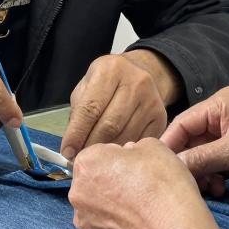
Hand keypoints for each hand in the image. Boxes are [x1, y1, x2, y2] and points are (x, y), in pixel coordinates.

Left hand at [60, 51, 174, 159]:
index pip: (90, 108)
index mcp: (110, 70)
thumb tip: (72, 146)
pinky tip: (115, 153)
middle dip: (91, 145)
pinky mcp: (160, 117)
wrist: (141, 72)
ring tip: (95, 158)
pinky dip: (124, 151)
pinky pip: (139, 141)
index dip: (77, 133)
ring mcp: (151, 100)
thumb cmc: (107, 83)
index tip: (67, 151)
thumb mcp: (87, 87)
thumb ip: (79, 113)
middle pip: (109, 125)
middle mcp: (135, 82)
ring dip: (107, 152)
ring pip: (125, 136)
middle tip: (80, 158)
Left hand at [69, 139, 208, 228]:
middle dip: (111, 183)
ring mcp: (83, 221)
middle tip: (139, 189)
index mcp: (86, 163)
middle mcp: (77, 192)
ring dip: (111, 207)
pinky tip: (136, 228)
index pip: (98, 155)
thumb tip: (128, 156)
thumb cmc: (162, 184)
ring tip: (139, 210)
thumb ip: (132, 148)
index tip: (137, 168)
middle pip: (93, 182)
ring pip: (96, 208)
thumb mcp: (153, 146)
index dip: (119, 159)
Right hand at [160, 86, 228, 195]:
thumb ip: (203, 158)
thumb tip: (172, 167)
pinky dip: (213, 180)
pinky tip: (220, 190)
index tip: (156, 167)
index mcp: (220, 105)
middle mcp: (221, 119)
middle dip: (188, 165)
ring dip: (201, 176)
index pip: (183, 123)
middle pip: (190, 143)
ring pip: (201, 158)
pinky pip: (214, 168)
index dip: (169, 145)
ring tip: (211, 189)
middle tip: (186, 185)